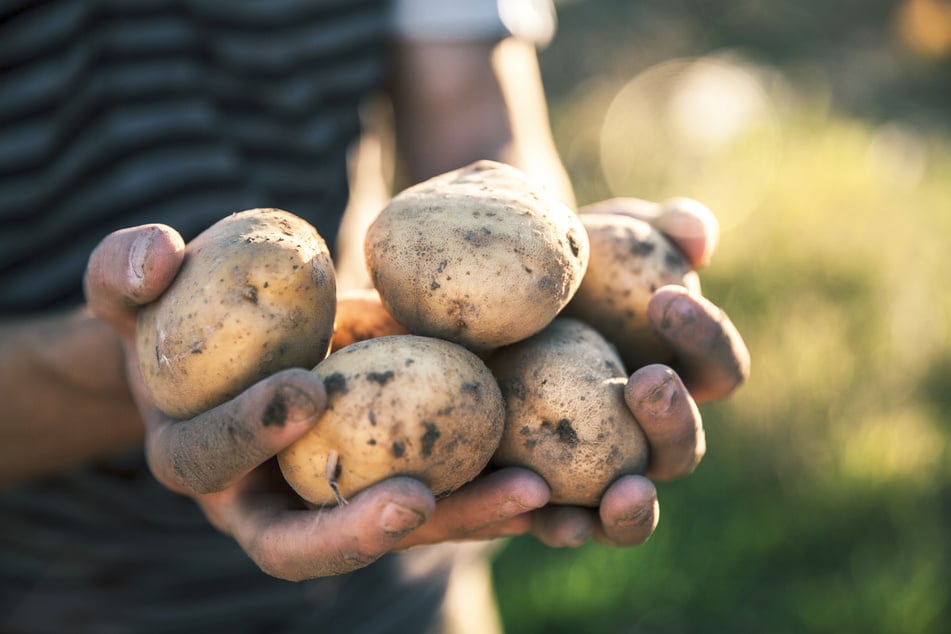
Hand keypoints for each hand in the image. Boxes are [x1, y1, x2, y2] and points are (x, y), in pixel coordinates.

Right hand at [83, 224, 554, 579]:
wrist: (237, 340)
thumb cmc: (186, 309)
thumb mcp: (142, 287)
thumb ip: (125, 269)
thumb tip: (153, 260)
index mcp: (195, 455)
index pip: (209, 461)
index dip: (247, 436)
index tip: (304, 391)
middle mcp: (259, 501)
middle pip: (301, 544)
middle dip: (356, 530)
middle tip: (418, 497)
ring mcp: (327, 503)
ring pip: (387, 535)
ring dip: (456, 522)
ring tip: (527, 493)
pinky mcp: (386, 485)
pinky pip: (437, 503)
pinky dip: (487, 494)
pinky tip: (546, 474)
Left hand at [489, 196, 749, 548]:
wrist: (474, 305)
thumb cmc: (554, 270)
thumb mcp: (594, 236)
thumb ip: (649, 229)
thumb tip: (695, 231)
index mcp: (674, 375)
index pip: (716, 369)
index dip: (707, 338)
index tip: (666, 298)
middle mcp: (642, 434)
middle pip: (682, 449)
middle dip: (674, 420)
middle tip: (645, 380)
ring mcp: (595, 475)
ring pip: (633, 510)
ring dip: (636, 508)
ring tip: (625, 492)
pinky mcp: (541, 499)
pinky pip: (561, 524)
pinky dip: (564, 525)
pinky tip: (548, 513)